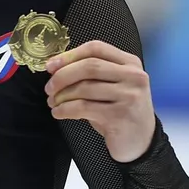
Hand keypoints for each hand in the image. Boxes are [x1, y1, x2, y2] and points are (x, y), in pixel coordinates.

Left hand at [44, 41, 155, 161]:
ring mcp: (129, 95)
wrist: (139, 140)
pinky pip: (82, 107)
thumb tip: (54, 66)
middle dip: (62, 76)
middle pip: (89, 66)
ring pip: (84, 88)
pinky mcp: (120, 115)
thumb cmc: (118, 109)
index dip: (69, 55)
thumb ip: (91, 73)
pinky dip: (64, 109)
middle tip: (48, 88)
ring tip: (53, 102)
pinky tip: (58, 113)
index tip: (50, 66)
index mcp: (130, 63)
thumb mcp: (111, 85)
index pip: (96, 48)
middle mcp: (134, 76)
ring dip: (61, 96)